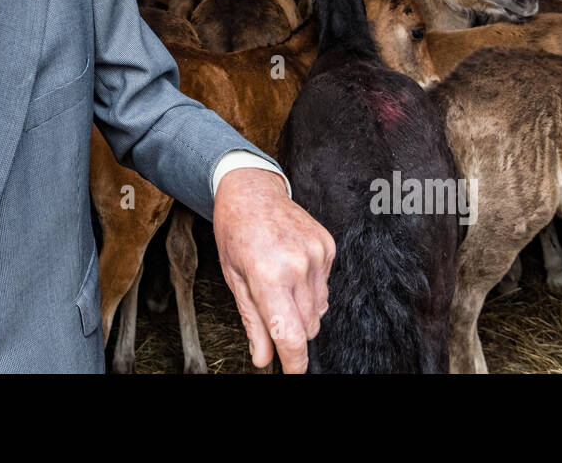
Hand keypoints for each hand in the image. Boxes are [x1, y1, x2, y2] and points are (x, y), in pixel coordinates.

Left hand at [212, 167, 334, 372]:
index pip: (290, 334)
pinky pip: (325, 286)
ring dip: (301, 311)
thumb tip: (264, 358)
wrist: (251, 189)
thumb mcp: (234, 278)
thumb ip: (253, 321)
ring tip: (278, 285)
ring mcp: (317, 254)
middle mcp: (298, 265)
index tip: (293, 372)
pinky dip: (310, 288)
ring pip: (319, 310)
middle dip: (291, 333)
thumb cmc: (235, 231)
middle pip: (307, 327)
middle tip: (271, 314)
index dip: (294, 362)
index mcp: (269, 275)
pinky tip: (291, 268)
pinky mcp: (328, 246)